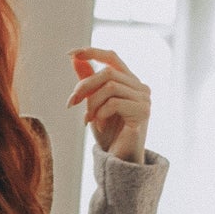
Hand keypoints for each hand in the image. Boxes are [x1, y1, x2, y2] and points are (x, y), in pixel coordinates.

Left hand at [67, 47, 149, 161]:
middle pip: (108, 72)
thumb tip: (74, 58)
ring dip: (92, 104)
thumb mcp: (93, 104)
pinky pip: (114, 103)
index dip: (92, 52)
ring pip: (110, 86)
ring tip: (87, 120)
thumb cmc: (108, 134)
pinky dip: (101, 114)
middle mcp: (140, 87)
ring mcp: (144, 99)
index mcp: (129, 82)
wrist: (119, 161)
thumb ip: (88, 81)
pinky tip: (100, 127)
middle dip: (84, 86)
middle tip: (70, 103)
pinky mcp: (143, 112)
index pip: (112, 57)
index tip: (70, 53)